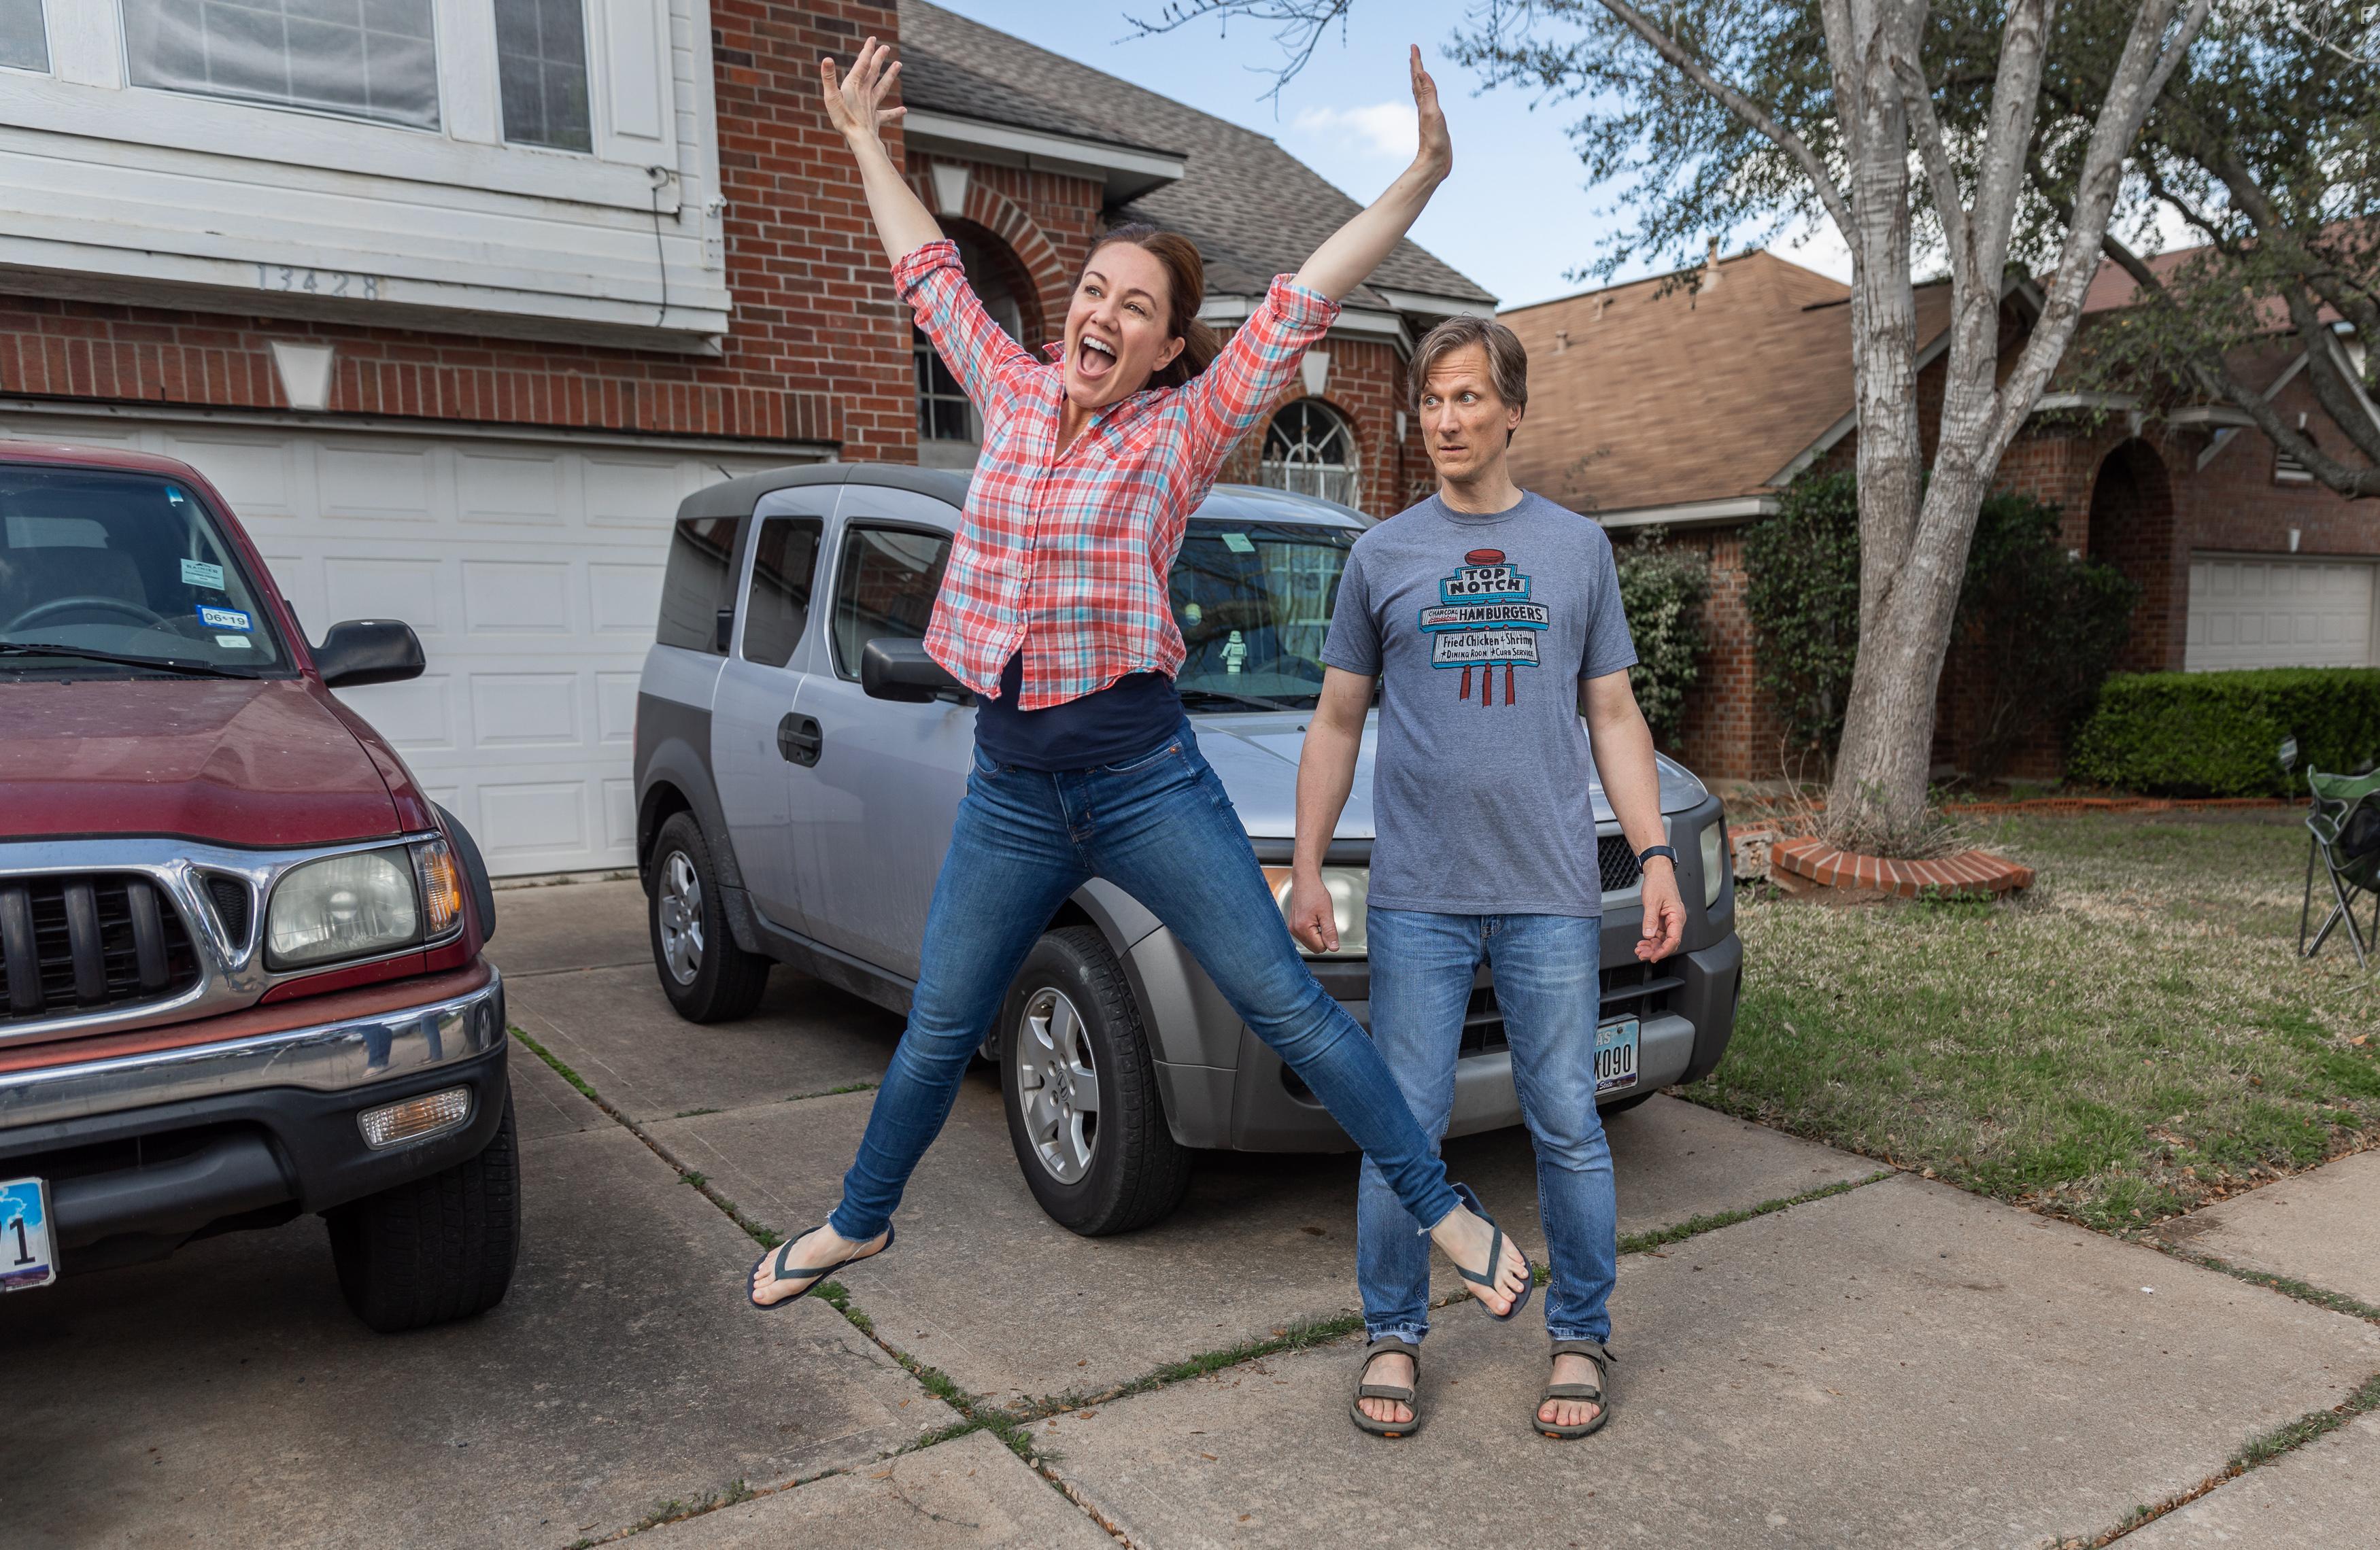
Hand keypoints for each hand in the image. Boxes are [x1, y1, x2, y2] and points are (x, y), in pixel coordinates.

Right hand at [821, 36, 905, 153]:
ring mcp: (872, 105)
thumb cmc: (843, 118)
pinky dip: (895, 112)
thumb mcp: (831, 97)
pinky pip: (887, 115)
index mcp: (854, 85)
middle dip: (879, 58)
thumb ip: (829, 78)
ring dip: (890, 75)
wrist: (860, 138)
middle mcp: (865, 92)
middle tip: (886, 47)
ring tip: (899, 65)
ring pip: (883, 87)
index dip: (867, 50)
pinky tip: (904, 110)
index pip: (862, 64)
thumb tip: (827, 59)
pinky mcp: (876, 119)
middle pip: (874, 72)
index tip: (873, 39)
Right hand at [1285, 872, 1340, 953]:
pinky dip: (1312, 931)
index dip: (1328, 938)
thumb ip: (1330, 932)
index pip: (1320, 947)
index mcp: (1303, 928)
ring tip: (1318, 918)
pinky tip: (1313, 919)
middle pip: (1314, 947)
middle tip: (1323, 921)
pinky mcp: (1293, 925)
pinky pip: (1305, 936)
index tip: (1328, 925)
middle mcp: (1295, 930)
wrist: (1305, 881)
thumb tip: (1334, 947)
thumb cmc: (1314, 893)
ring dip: (1317, 934)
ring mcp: (1292, 928)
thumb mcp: (1327, 913)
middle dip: (1322, 938)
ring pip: (1310, 943)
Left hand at [1407, 45, 1450, 182]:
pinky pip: (1429, 103)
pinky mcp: (1434, 123)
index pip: (1418, 78)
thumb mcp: (1432, 114)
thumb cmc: (1434, 141)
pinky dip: (1427, 94)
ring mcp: (1428, 115)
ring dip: (1419, 79)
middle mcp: (1423, 107)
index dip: (1416, 62)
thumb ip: (1428, 93)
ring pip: (1422, 92)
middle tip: (1414, 52)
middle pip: (1417, 82)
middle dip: (1416, 66)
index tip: (1413, 46)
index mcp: (1423, 103)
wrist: (1434, 164)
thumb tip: (1423, 73)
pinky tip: (1427, 95)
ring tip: (1418, 70)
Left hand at [1635, 860, 1685, 962]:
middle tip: (1642, 954)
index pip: (1674, 939)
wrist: (1658, 872)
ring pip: (1663, 940)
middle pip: (1669, 942)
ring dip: (1652, 946)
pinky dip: (1651, 940)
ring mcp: (1670, 921)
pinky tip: (1643, 942)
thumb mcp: (1652, 901)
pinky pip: (1659, 934)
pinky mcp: (1663, 920)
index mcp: (1677, 916)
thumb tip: (1648, 934)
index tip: (1653, 956)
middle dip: (1655, 950)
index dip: (1664, 950)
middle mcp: (1676, 920)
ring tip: (1640, 949)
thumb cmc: (1659, 883)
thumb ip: (1650, 919)